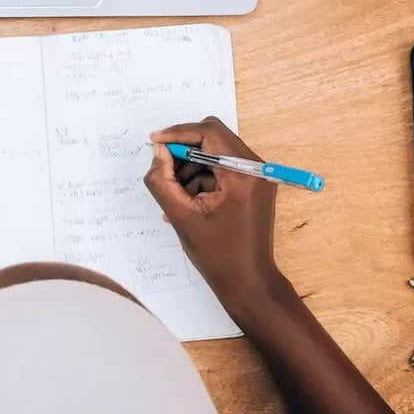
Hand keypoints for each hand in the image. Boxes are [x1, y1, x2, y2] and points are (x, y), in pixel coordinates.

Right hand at [144, 117, 289, 325]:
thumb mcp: (180, 216)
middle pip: (214, 138)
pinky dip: (203, 177)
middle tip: (164, 168)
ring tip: (177, 195)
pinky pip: (224, 167)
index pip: (209, 132)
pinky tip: (189, 201)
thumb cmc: (217, 254)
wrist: (248, 282)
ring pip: (216, 152)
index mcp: (242, 174)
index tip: (155, 142)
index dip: (178, 133)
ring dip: (192, 166)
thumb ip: (162, 180)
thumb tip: (159, 151)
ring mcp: (258, 176)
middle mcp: (256, 168)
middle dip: (185, 151)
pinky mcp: (255, 185)